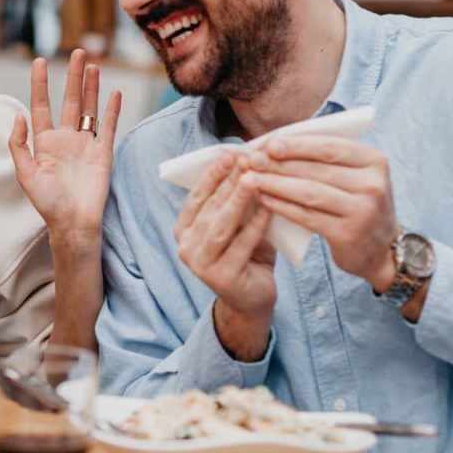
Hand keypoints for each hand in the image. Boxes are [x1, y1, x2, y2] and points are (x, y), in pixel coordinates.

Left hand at [9, 48, 121, 239]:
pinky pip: (108, 126)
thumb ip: (19, 144)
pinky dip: (112, 109)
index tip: (39, 61)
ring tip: (93, 64)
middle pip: (70, 100)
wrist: (74, 224)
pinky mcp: (103, 153)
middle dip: (73, 76)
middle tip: (77, 52)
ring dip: (91, 86)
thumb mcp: (25, 174)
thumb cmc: (47, 203)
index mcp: (45, 142)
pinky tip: (114, 92)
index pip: (41, 105)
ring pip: (90, 108)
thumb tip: (17, 116)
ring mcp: (86, 144)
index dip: (40, 84)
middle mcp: (66, 139)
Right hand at [174, 153, 277, 325]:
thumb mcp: (236, 224)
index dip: (212, 174)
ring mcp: (200, 264)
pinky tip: (269, 207)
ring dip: (237, 200)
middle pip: (209, 208)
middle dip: (228, 182)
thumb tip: (248, 162)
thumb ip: (235, 201)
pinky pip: (241, 245)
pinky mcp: (221, 278)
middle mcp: (185, 247)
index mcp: (183, 229)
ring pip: (221, 226)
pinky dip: (256, 225)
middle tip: (246, 159)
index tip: (229, 153)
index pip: (196, 196)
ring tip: (254, 178)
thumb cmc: (246, 254)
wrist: (252, 300)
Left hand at [244, 134, 396, 289]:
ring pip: (309, 192)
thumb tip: (274, 143)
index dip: (297, 145)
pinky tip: (264, 199)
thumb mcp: (353, 175)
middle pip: (316, 169)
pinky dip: (282, 206)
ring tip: (251, 179)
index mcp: (374, 161)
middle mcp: (373, 184)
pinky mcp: (347, 234)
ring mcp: (363, 211)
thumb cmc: (356, 202)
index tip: (269, 144)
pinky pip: (307, 216)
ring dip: (275, 184)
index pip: (330, 147)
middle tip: (251, 160)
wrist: (380, 249)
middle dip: (279, 164)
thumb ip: (324, 158)